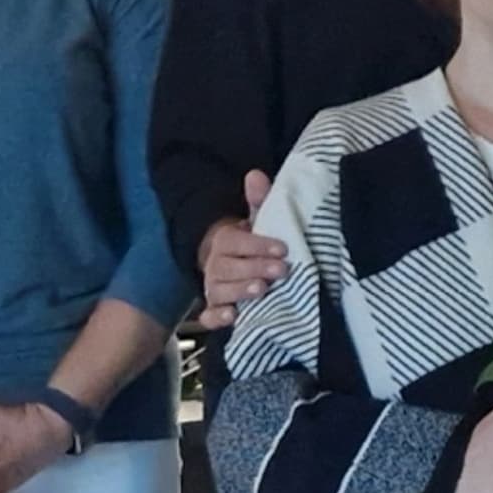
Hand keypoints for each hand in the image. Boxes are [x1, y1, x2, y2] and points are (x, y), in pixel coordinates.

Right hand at [196, 172, 286, 329]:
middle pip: (228, 268)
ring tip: (262, 290)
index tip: (283, 249)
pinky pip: (209, 316)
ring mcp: (215, 289)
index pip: (235, 242)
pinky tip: (232, 317)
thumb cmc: (253, 244)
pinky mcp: (217, 310)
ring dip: (240, 291)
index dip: (257, 245)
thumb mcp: (258, 221)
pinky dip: (217, 318)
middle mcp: (216, 265)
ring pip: (220, 290)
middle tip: (281, 271)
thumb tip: (256, 174)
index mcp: (225, 242)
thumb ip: (259, 201)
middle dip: (255, 268)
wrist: (238, 266)